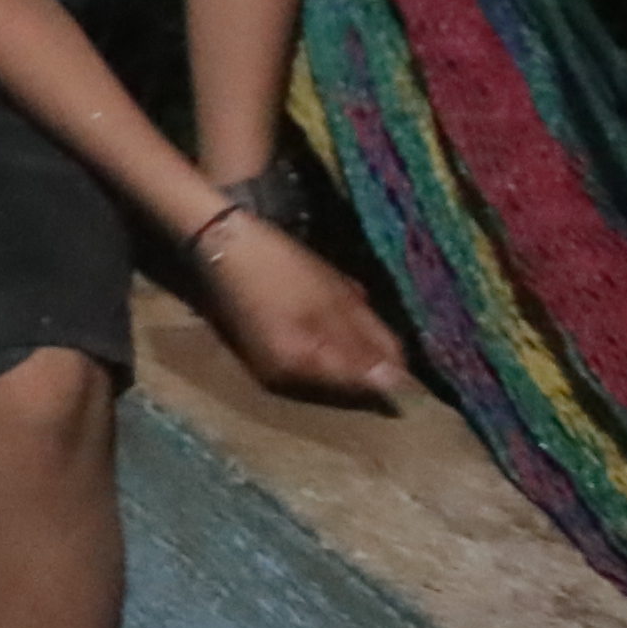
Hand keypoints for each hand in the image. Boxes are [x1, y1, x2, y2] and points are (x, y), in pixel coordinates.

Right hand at [199, 217, 407, 405]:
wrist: (219, 242)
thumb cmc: (279, 265)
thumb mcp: (333, 298)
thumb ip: (367, 341)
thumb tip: (400, 384)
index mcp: (305, 367)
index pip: (366, 385)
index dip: (394, 369)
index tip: (407, 349)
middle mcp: (286, 381)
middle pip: (347, 379)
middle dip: (368, 354)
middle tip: (371, 317)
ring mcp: (271, 370)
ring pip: (329, 367)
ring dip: (347, 345)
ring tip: (348, 310)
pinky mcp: (263, 354)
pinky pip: (310, 357)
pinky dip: (324, 339)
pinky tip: (322, 311)